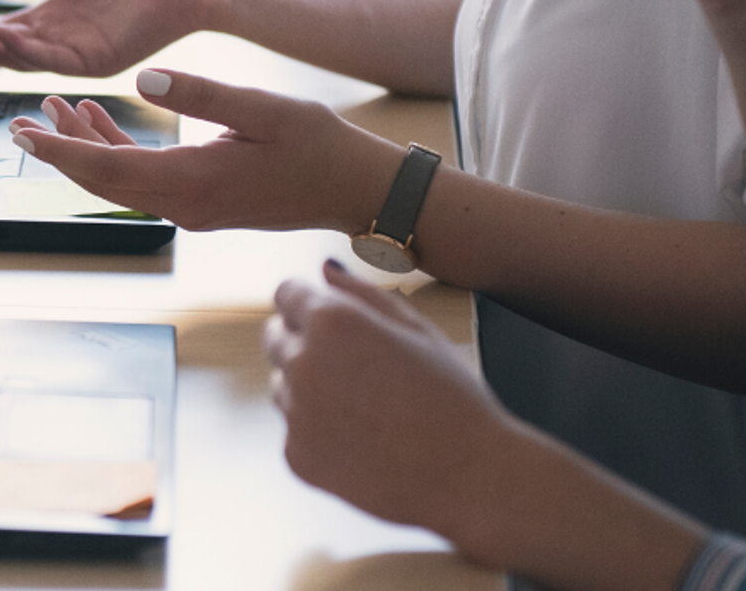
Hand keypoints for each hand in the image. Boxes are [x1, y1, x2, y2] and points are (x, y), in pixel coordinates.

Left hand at [7, 68, 401, 230]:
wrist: (356, 189)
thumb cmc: (320, 148)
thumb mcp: (263, 108)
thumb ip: (202, 93)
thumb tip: (144, 79)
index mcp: (195, 182)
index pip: (107, 169)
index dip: (60, 151)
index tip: (23, 136)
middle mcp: (185, 204)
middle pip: (102, 182)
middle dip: (59, 153)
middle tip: (18, 124)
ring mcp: (191, 209)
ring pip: (120, 182)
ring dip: (86, 148)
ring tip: (54, 110)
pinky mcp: (200, 202)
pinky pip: (144, 181)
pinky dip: (118, 152)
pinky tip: (102, 121)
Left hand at [268, 261, 518, 535]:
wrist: (470, 477)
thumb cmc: (452, 398)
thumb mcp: (417, 330)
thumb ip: (362, 293)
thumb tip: (324, 268)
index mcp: (332, 321)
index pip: (286, 293)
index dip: (311, 303)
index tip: (336, 321)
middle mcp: (303, 362)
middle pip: (276, 335)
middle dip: (304, 340)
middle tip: (358, 366)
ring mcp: (295, 413)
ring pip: (282, 384)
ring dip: (310, 387)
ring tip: (370, 408)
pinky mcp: (296, 455)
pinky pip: (295, 429)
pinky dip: (319, 432)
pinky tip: (366, 441)